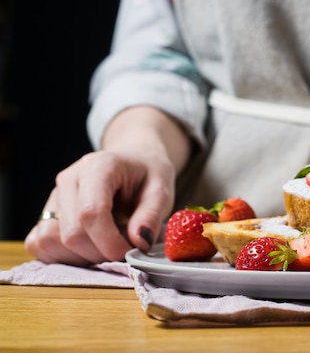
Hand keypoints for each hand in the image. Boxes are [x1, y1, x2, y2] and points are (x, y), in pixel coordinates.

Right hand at [25, 150, 175, 265]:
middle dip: (100, 253)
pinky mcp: (47, 212)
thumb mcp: (162, 190)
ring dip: (80, 257)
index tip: (130, 252)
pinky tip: (89, 249)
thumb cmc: (148, 174)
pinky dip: (62, 256)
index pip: (91, 212)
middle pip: (71, 233)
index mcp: (98, 167)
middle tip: (124, 250)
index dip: (109, 242)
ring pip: (49, 241)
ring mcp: (54, 196)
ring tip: (108, 246)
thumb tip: (138, 243)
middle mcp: (69, 179)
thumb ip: (151, 215)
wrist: (135, 160)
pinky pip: (39, 243)